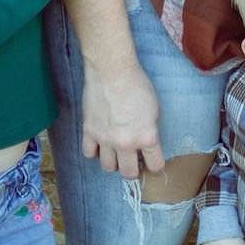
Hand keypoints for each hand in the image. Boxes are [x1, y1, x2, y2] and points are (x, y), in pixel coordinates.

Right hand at [80, 63, 164, 177]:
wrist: (113, 71)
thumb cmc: (138, 84)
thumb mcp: (155, 108)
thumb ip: (150, 130)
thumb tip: (147, 142)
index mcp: (146, 137)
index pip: (155, 165)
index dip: (156, 163)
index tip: (153, 160)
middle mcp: (126, 143)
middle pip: (128, 173)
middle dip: (132, 169)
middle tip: (133, 160)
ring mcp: (105, 140)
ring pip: (108, 167)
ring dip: (113, 162)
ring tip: (116, 152)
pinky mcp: (89, 132)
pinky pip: (89, 153)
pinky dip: (94, 151)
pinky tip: (99, 143)